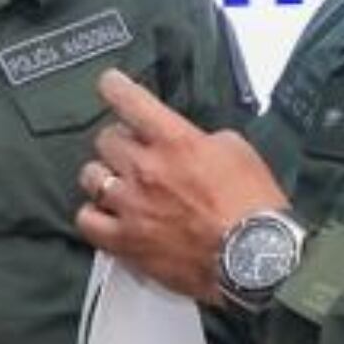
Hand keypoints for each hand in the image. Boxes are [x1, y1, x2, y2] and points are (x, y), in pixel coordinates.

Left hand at [76, 69, 286, 302]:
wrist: (257, 260)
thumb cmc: (254, 207)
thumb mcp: (237, 151)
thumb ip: (202, 139)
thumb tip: (186, 142)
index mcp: (175, 141)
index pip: (130, 101)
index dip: (114, 87)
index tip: (109, 83)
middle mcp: (146, 169)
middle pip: (105, 139)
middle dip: (118, 141)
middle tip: (133, 151)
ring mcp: (131, 206)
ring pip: (91, 176)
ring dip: (103, 176)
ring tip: (117, 183)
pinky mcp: (125, 242)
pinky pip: (87, 220)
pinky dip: (93, 214)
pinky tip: (106, 214)